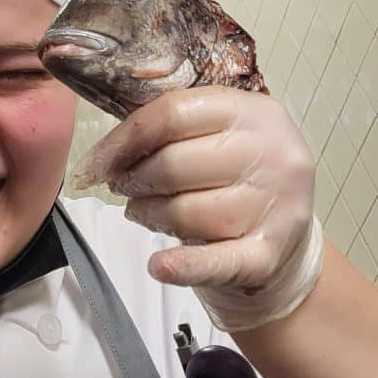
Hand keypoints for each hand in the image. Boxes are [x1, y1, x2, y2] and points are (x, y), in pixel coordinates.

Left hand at [69, 87, 323, 331]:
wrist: (284, 234)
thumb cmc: (232, 176)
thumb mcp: (214, 136)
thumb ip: (167, 128)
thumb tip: (103, 150)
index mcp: (250, 112)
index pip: (171, 113)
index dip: (121, 141)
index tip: (93, 165)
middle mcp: (272, 153)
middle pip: (174, 165)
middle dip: (133, 180)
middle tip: (122, 189)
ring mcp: (276, 204)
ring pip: (186, 212)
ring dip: (149, 215)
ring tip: (143, 213)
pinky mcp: (270, 253)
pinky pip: (217, 261)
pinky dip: (182, 266)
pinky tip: (158, 266)